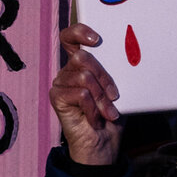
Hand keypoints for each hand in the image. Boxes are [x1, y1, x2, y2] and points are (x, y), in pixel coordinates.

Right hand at [49, 23, 122, 167]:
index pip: (70, 38)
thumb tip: (119, 56)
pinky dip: (94, 107)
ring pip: (84, 77)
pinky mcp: (57, 98)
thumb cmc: (109, 115)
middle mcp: (67, 71)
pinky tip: (95, 118)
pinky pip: (80, 94)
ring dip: (102, 97)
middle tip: (114, 95)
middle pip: (83, 58)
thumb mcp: (116, 88)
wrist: (103, 143)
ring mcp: (60, 85)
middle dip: (104, 77)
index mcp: (81, 64)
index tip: (95, 39)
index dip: (79, 32)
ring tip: (107, 111)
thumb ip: (111, 71)